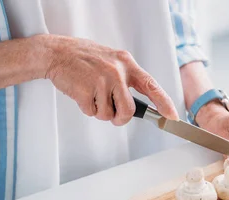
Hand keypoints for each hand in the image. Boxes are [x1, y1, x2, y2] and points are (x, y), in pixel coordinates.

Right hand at [41, 35, 178, 125]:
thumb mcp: (111, 61)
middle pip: (128, 111)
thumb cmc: (84, 59)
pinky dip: (86, 108)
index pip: (151, 85)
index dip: (164, 103)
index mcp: (126, 63)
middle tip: (111, 113)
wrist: (57, 52)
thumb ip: (125, 78)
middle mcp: (117, 72)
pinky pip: (92, 113)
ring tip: (91, 94)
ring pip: (108, 114)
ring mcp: (101, 81)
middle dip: (119, 117)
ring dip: (99, 111)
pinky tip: (82, 93)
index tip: (171, 116)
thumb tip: (135, 104)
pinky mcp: (86, 90)